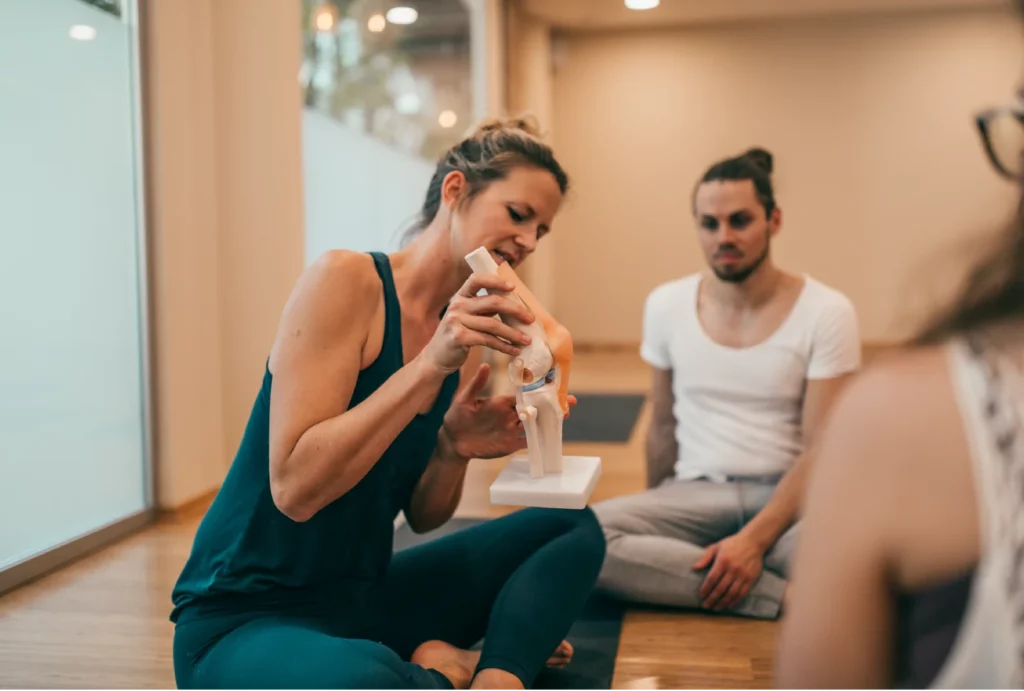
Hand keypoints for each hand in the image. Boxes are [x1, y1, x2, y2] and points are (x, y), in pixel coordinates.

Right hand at [421, 273, 535, 373]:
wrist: (436, 358)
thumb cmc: (458, 337)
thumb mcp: (466, 318)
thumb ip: (483, 308)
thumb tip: (514, 304)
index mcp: (460, 296)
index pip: (477, 279)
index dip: (496, 280)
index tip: (513, 287)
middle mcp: (457, 305)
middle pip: (493, 301)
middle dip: (516, 310)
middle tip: (530, 319)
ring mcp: (456, 320)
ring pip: (493, 324)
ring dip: (513, 333)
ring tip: (527, 340)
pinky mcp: (459, 337)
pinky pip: (488, 340)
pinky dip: (504, 346)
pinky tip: (514, 351)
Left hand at [442, 365, 578, 458]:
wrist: (453, 441)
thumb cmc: (456, 417)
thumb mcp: (463, 399)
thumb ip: (476, 384)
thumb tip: (485, 364)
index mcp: (502, 402)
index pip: (524, 395)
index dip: (538, 391)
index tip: (552, 385)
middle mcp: (510, 415)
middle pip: (535, 409)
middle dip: (552, 405)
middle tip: (570, 401)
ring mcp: (512, 430)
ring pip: (535, 424)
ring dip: (550, 421)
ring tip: (565, 416)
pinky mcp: (510, 445)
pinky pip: (528, 442)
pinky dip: (539, 439)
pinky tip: (551, 437)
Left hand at [693, 532, 765, 610]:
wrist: (753, 542)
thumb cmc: (732, 544)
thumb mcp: (716, 546)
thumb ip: (705, 557)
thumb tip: (694, 568)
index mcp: (723, 561)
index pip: (712, 578)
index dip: (705, 588)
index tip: (700, 595)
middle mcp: (733, 569)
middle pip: (720, 588)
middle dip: (712, 599)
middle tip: (705, 605)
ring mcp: (743, 575)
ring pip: (731, 593)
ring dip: (722, 602)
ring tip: (715, 608)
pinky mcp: (751, 579)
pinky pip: (742, 593)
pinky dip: (735, 601)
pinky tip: (728, 606)